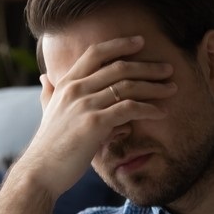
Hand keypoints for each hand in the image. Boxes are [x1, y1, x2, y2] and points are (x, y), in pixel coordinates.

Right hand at [12, 35, 177, 197]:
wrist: (40, 172)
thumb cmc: (48, 146)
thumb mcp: (46, 113)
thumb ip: (48, 93)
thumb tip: (44, 78)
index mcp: (66, 83)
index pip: (95, 53)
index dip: (120, 44)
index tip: (141, 41)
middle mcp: (75, 89)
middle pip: (118, 68)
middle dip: (147, 67)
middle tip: (168, 68)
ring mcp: (84, 105)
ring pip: (127, 87)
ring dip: (154, 87)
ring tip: (172, 89)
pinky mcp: (95, 123)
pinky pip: (129, 109)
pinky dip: (148, 109)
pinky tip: (160, 112)